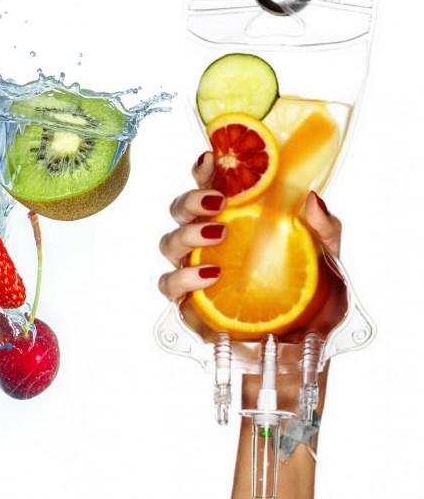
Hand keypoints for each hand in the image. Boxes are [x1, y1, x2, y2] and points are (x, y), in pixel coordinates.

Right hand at [157, 151, 341, 300]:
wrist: (304, 340)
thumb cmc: (311, 292)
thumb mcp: (328, 256)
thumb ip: (323, 227)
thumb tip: (312, 198)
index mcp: (236, 218)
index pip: (210, 186)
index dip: (203, 170)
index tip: (210, 158)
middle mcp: (208, 239)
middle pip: (179, 210)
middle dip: (190, 200)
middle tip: (217, 203)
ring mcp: (194, 268)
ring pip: (168, 242)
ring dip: (186, 235)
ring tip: (217, 237)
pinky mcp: (187, 299)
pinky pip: (169, 283)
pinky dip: (183, 277)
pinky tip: (209, 275)